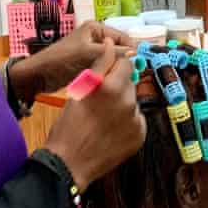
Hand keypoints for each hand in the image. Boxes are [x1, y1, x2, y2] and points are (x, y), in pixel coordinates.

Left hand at [10, 21, 131, 99]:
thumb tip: (135, 53)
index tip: (139, 64)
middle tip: (131, 73)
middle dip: (124, 60)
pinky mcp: (88, 63)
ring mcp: (92, 50)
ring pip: (112, 59)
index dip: (131, 49)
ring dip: (116, 67)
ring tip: (121, 77)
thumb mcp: (89, 54)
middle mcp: (95, 37)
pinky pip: (104, 66)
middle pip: (119, 48)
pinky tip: (111, 80)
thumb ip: (113, 53)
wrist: (40, 75)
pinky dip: (108, 72)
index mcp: (96, 28)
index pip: (122, 37)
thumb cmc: (62, 59)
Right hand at [44, 38, 145, 189]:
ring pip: (132, 101)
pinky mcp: (140, 134)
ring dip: (122, 104)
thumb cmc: (68, 126)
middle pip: (129, 82)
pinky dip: (127, 122)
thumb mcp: (79, 90)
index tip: (106, 75)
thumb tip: (111, 43)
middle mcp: (127, 101)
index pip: (125, 62)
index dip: (115, 66)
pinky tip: (111, 130)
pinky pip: (136, 119)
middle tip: (99, 101)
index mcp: (109, 86)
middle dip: (118, 86)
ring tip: (103, 118)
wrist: (69, 164)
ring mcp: (135, 119)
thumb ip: (99, 65)